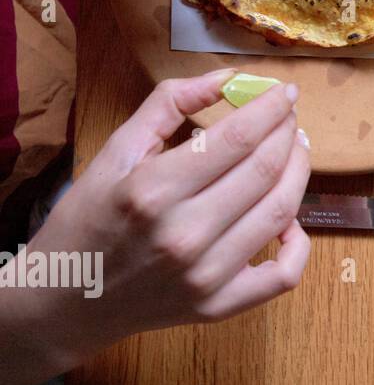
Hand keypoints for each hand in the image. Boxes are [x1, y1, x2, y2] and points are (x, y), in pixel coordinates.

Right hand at [0, 71, 310, 384]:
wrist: (62, 303)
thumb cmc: (88, 219)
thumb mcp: (115, 152)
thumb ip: (168, 104)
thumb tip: (227, 78)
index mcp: (153, 190)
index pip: (238, 138)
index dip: (271, 109)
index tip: (285, 92)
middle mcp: (183, 234)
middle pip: (265, 170)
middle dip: (287, 133)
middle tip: (289, 117)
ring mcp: (205, 276)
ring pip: (281, 212)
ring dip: (299, 172)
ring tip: (295, 150)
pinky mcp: (218, 306)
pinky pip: (284, 276)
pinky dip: (299, 243)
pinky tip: (290, 219)